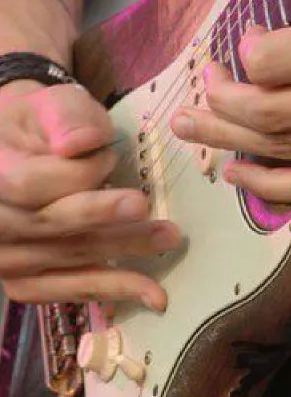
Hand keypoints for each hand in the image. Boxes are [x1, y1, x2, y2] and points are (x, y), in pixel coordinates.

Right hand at [0, 81, 179, 305]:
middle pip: (48, 226)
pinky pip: (65, 291)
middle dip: (105, 220)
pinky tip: (150, 292)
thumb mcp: (53, 104)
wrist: (23, 153)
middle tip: (151, 211)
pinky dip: (109, 290)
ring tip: (168, 241)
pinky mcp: (23, 282)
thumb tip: (80, 145)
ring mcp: (3, 257)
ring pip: (63, 262)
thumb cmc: (42, 125)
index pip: (29, 185)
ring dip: (121, 258)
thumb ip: (67, 118)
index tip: (110, 157)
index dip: (74, 175)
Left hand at [171, 0, 290, 201]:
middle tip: (199, 87)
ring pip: (281, 151)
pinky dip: (268, 187)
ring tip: (189, 129)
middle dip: (219, 102)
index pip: (273, 60)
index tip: (237, 41)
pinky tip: (236, 174)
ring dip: (226, 141)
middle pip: (267, 113)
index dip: (243, 53)